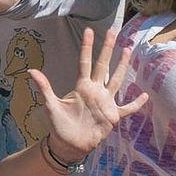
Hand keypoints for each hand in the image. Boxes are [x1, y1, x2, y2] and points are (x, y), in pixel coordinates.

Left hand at [27, 28, 148, 158]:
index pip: (85, 62)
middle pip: (103, 66)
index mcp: (81, 87)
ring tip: (128, 50)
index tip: (89, 31)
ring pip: (117, 80)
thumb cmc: (59, 125)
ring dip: (122, 66)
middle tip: (113, 32)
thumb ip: (44, 88)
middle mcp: (95, 91)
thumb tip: (30, 70)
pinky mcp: (113, 116)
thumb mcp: (50, 105)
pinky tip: (145, 95)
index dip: (87, 47)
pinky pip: (127, 108)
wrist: (68, 145)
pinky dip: (136, 103)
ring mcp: (105, 102)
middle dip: (107, 49)